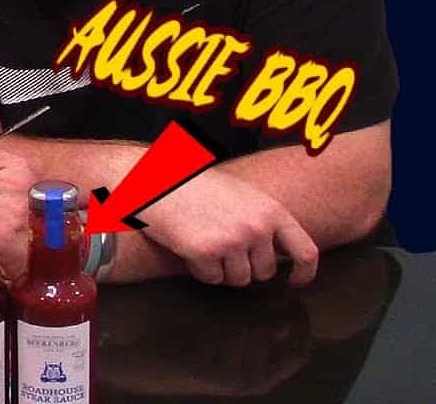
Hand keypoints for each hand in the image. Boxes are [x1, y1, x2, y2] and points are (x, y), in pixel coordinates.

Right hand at [138, 167, 318, 286]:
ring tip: (204, 242)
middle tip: (222, 247)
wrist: (158, 181)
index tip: (295, 282)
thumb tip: (281, 252)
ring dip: (221, 269)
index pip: (305, 251)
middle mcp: (257, 227)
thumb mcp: (242, 195)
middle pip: (264, 272)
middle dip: (245, 267)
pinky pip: (211, 278)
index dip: (305, 272)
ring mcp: (232, 241)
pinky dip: (199, 269)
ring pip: (238, 279)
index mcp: (271, 210)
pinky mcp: (206, 252)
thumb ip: (264, 221)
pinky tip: (189, 246)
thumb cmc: (196, 186)